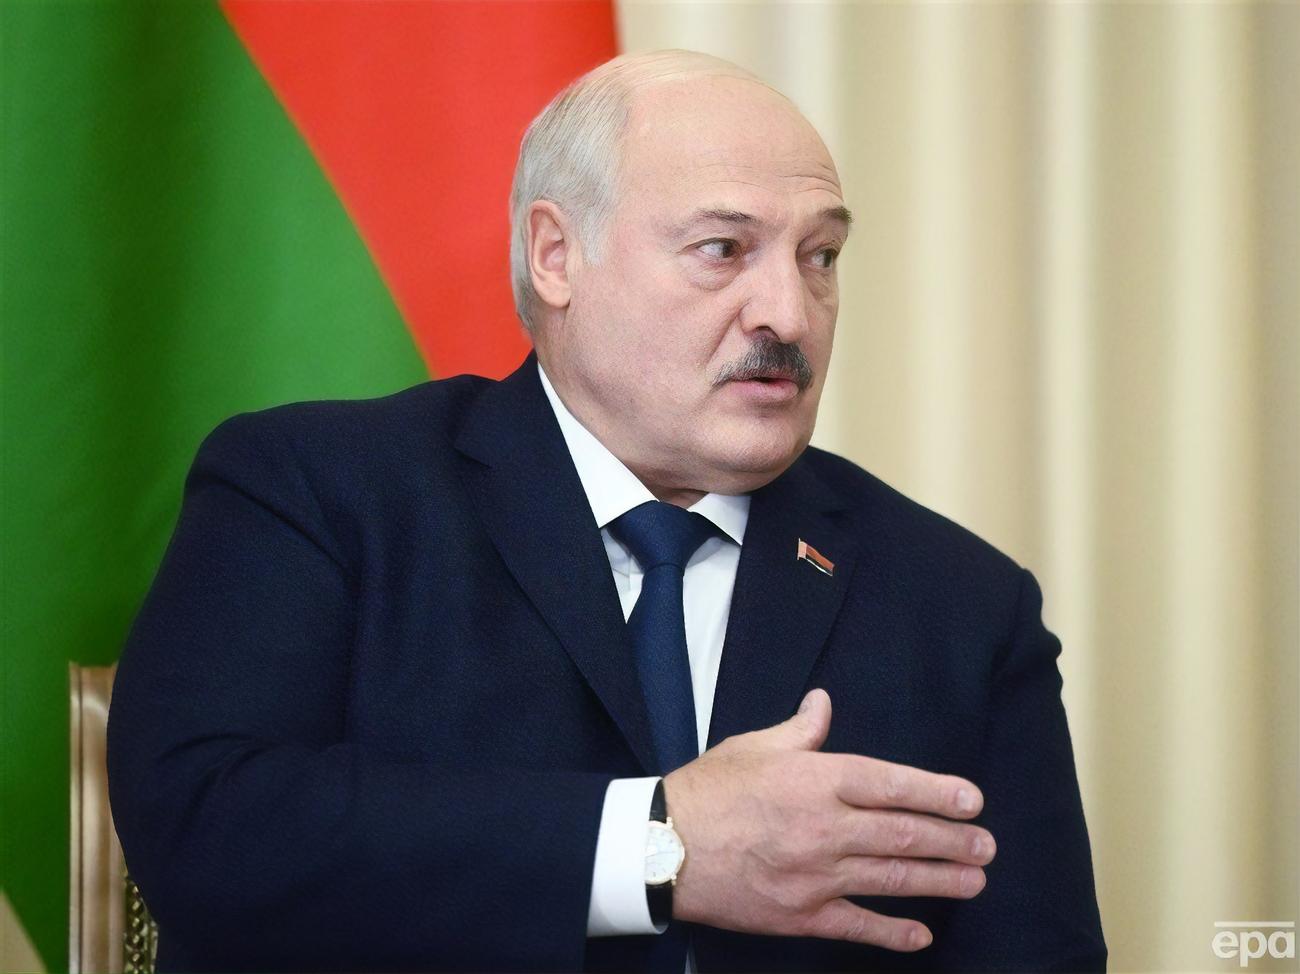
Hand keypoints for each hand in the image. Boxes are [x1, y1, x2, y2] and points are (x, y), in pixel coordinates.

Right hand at [663, 688, 995, 951]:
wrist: (663, 846)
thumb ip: (799, 731)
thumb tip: (824, 703)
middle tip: (986, 846)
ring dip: (938, 880)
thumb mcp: (753, 746)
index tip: (972, 800)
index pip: (890, 783)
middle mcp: (823, 826)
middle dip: (952, 841)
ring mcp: (814, 875)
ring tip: (974, 880)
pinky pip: (856, 925)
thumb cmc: (708, 790)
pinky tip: (921, 934)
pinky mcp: (800, 913)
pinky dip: (892, 931)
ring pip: (890, 878)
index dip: (937, 792)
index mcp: (815, 778)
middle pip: (902, 834)